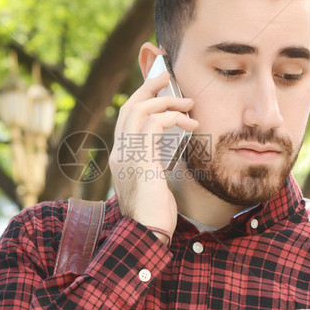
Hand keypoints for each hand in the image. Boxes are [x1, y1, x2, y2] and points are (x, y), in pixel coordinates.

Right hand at [110, 71, 196, 237]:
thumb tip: (166, 154)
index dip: (140, 100)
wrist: (147, 233)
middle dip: (148, 88)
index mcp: (122, 158)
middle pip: (129, 107)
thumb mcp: (153, 185)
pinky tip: (189, 122)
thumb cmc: (154, 216)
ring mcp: (127, 154)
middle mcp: (120, 152)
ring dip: (166, 101)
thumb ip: (154, 166)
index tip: (158, 89)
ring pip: (140, 110)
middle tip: (167, 76)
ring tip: (188, 102)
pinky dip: (171, 117)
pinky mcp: (140, 157)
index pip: (126, 119)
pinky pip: (152, 124)